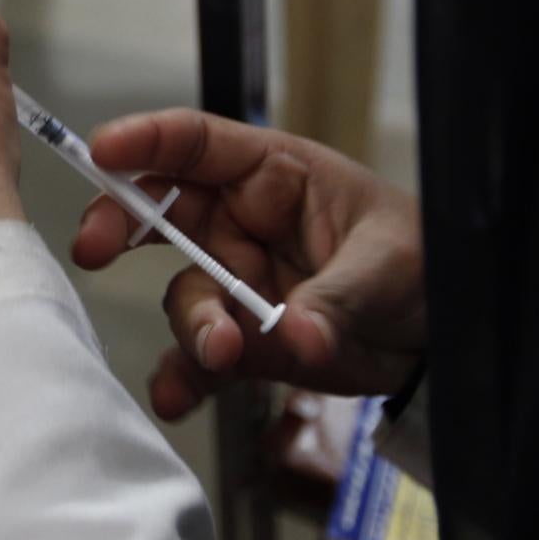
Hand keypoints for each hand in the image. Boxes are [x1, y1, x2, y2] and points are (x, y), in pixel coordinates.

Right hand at [72, 111, 426, 415]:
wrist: (442, 343)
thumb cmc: (423, 266)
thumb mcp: (390, 265)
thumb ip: (336, 297)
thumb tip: (296, 335)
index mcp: (276, 175)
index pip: (199, 144)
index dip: (146, 140)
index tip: (101, 152)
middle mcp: (242, 223)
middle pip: (162, 211)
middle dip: (121, 225)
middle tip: (96, 250)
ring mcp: (238, 284)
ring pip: (187, 295)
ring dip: (193, 322)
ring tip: (221, 352)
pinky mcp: (244, 341)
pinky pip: (199, 358)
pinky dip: (184, 378)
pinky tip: (176, 399)